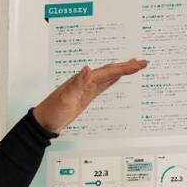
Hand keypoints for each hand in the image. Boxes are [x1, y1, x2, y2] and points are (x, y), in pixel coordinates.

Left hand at [31, 58, 146, 133]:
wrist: (43, 123)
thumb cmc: (51, 111)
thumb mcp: (65, 98)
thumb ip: (77, 83)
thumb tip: (87, 68)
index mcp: (83, 80)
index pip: (108, 71)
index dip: (124, 67)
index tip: (138, 64)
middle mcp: (85, 81)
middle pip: (110, 71)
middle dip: (127, 66)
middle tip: (143, 63)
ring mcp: (86, 89)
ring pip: (108, 76)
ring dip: (121, 71)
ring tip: (134, 65)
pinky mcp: (86, 97)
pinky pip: (103, 86)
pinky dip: (112, 80)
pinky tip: (117, 78)